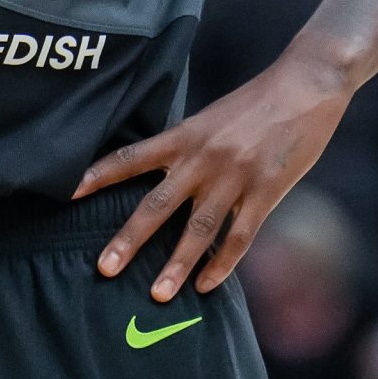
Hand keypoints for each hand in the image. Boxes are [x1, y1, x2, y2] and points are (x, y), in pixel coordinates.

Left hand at [75, 50, 352, 299]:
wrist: (308, 84)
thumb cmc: (259, 100)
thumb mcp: (214, 117)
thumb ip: (190, 147)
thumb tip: (164, 177)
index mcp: (188, 134)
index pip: (133, 156)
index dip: (100, 174)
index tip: (69, 193)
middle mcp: (205, 157)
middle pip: (158, 203)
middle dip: (130, 238)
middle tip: (104, 268)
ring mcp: (236, 176)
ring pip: (199, 229)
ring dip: (177, 264)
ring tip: (158, 294)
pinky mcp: (266, 191)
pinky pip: (240, 236)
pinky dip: (222, 263)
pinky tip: (208, 284)